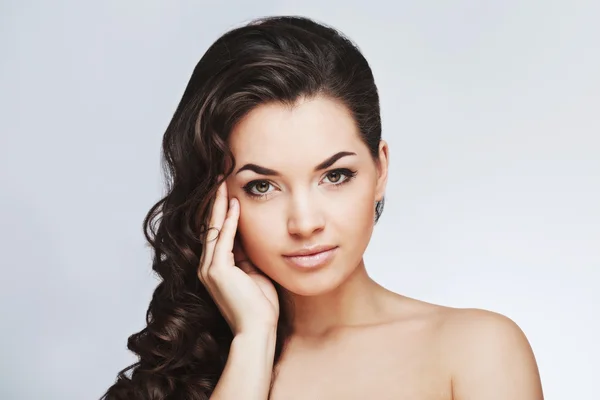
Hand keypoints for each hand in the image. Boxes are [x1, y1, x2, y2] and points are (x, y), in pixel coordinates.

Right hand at [197, 180, 278, 335]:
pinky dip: (228, 222)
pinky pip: (223, 240)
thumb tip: (247, 235)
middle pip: (210, 226)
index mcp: (216, 268)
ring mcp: (209, 269)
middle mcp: (208, 267)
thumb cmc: (260, 305)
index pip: (217, 232)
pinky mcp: (217, 271)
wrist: (258, 329)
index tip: (228, 192)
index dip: (222, 211)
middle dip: (216, 202)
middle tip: (219, 179)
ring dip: (218, 205)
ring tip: (222, 184)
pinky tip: (233, 205)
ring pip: (213, 229)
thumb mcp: (254, 272)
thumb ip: (247, 254)